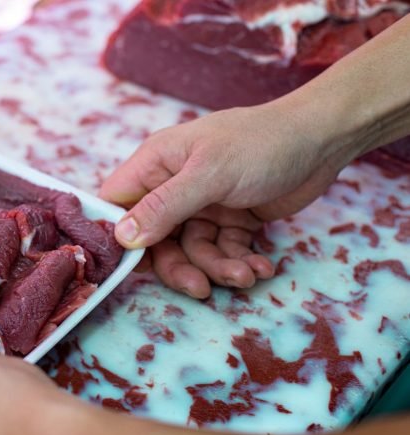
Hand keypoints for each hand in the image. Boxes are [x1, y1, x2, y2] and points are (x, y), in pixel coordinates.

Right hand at [100, 102, 348, 297]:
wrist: (323, 140)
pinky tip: (261, 267)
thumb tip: (122, 237)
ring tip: (245, 276)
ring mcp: (202, 204)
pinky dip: (239, 262)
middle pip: (155, 240)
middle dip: (179, 266)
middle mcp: (173, 186)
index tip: (131, 265)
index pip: (117, 203)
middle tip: (200, 287)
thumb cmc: (261, 143)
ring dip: (216, 268)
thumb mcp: (209, 174)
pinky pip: (222, 251)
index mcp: (156, 164)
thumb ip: (164, 206)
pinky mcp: (230, 220)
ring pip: (191, 251)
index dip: (118, 235)